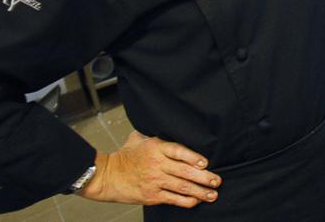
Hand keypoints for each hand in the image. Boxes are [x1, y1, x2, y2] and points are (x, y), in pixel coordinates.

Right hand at [79, 131, 222, 208]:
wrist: (107, 176)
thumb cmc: (124, 156)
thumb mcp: (138, 138)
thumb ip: (154, 134)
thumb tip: (168, 124)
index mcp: (155, 147)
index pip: (178, 151)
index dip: (193, 157)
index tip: (205, 163)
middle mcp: (157, 164)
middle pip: (184, 171)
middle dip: (204, 177)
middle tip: (217, 180)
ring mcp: (154, 181)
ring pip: (182, 187)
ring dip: (200, 192)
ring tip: (212, 194)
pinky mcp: (152, 195)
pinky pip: (173, 199)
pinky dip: (186, 201)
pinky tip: (196, 201)